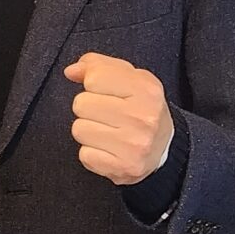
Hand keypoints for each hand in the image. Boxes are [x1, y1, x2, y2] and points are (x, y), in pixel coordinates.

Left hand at [64, 51, 174, 185]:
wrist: (163, 148)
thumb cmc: (141, 109)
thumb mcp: (129, 78)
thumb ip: (98, 66)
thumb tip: (71, 71)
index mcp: (146, 89)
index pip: (94, 77)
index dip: (93, 84)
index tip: (105, 92)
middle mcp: (143, 117)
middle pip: (81, 104)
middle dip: (88, 108)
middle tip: (107, 115)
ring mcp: (135, 145)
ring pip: (79, 130)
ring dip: (88, 131)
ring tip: (108, 132)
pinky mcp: (125, 167)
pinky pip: (85, 155)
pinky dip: (92, 153)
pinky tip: (109, 149)